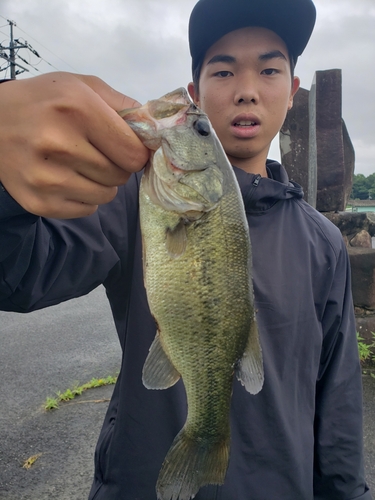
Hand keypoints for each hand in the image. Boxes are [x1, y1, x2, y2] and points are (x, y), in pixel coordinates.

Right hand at [0, 72, 148, 217]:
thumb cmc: (43, 102)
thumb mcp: (81, 86)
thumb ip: (122, 105)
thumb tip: (155, 131)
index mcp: (76, 110)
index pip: (133, 152)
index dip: (136, 151)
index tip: (127, 146)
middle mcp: (60, 145)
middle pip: (121, 175)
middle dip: (117, 164)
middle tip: (96, 151)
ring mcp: (47, 178)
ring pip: (107, 195)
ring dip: (102, 182)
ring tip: (79, 164)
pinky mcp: (39, 203)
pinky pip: (87, 209)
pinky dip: (84, 197)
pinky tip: (65, 177)